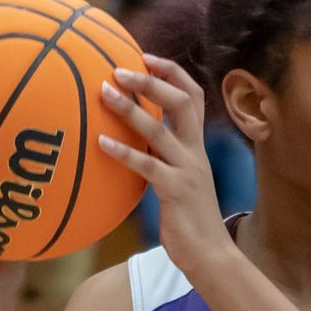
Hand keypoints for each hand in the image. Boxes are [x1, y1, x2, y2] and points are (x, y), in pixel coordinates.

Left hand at [97, 53, 233, 275]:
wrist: (210, 255)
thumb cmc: (188, 219)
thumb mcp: (179, 179)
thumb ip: (163, 157)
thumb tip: (133, 140)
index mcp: (196, 145)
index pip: (192, 96)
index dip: (171, 72)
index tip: (145, 56)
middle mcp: (195, 152)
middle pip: (182, 102)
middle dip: (151, 80)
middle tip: (119, 68)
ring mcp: (187, 170)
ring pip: (160, 130)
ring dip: (130, 109)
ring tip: (104, 92)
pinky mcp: (176, 192)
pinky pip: (148, 166)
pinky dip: (123, 152)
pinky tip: (101, 143)